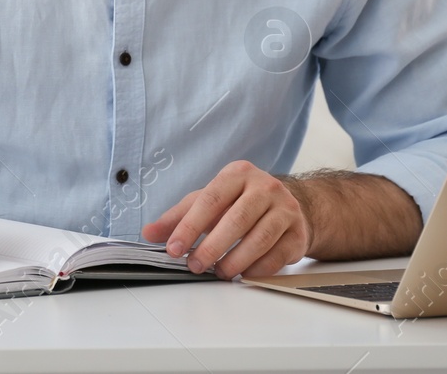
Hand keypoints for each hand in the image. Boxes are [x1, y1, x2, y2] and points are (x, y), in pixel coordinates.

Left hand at [142, 160, 310, 278]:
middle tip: (195, 266)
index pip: (210, 200)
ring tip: (219, 272)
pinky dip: (257, 269)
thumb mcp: (208, 201)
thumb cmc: (241, 203)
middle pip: (236, 220)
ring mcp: (285, 209)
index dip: (190, 226)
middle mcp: (265, 187)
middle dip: (212, 247)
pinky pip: (277, 255)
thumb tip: (148, 233)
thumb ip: (178, 217)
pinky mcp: (298, 233)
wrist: (288, 206)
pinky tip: (244, 274)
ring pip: (259, 238)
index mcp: (238, 174)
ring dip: (235, 261)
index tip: (173, 249)